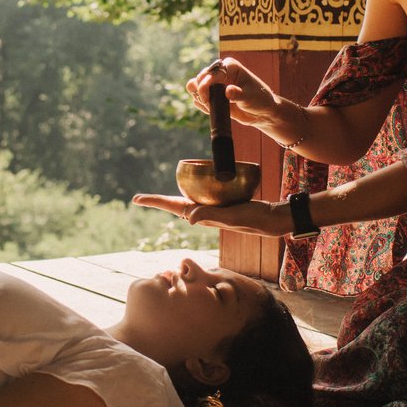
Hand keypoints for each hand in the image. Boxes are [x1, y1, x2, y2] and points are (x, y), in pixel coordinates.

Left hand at [132, 194, 292, 236]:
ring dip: (172, 199)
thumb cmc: (252, 219)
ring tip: (157, 198)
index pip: (172, 207)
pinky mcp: (221, 204)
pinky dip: (194, 190)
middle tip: (138, 198)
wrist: (270, 220)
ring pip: (187, 201)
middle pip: (174, 204)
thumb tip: (188, 218)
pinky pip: (203, 196)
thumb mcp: (231, 216)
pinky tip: (193, 186)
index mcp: (201, 215)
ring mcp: (212, 209)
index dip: (154, 202)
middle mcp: (203, 213)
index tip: (136, 198)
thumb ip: (211, 216)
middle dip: (157, 201)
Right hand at [189, 57, 286, 132]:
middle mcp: (220, 72)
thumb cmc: (260, 100)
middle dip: (200, 92)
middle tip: (209, 104)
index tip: (206, 100)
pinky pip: (198, 99)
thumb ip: (238, 94)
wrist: (262, 112)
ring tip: (211, 106)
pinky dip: (202, 105)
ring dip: (199, 98)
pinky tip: (213, 110)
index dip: (204, 86)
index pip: (210, 73)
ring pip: (194, 86)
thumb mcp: (250, 97)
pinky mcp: (212, 95)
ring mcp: (215, 84)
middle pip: (198, 78)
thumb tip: (228, 90)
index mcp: (229, 66)